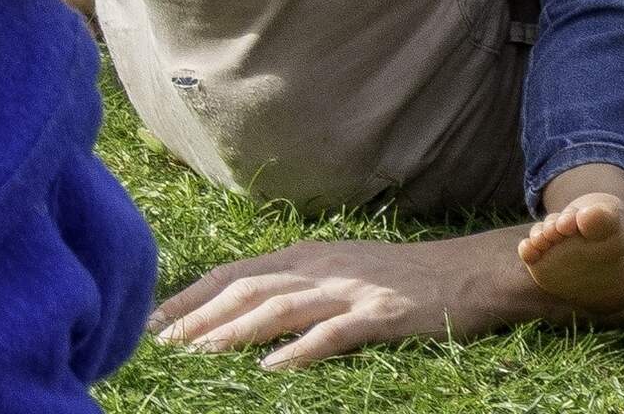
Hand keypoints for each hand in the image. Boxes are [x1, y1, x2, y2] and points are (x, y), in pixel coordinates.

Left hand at [152, 229, 564, 369]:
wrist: (471, 272)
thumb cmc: (404, 276)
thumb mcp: (344, 268)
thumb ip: (298, 284)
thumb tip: (243, 309)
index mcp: (310, 254)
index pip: (236, 272)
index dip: (191, 295)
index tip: (151, 320)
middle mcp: (324, 266)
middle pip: (248, 288)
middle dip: (198, 316)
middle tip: (158, 345)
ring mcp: (353, 289)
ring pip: (281, 307)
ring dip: (233, 332)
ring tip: (196, 355)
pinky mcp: (383, 315)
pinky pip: (334, 333)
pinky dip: (299, 351)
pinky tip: (271, 369)